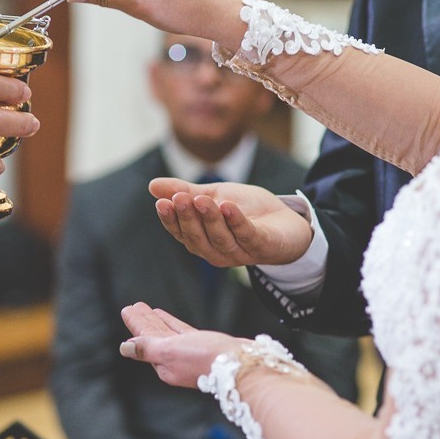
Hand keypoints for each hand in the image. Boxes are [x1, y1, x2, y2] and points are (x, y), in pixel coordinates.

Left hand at [119, 302, 245, 387]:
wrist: (242, 365)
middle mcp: (175, 361)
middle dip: (143, 322)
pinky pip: (181, 332)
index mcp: (164, 365)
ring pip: (166, 333)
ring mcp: (189, 354)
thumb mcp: (170, 351)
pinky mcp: (204, 347)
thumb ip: (147, 348)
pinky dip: (171, 323)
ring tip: (145, 308)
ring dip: (155, 321)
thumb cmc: (207, 359)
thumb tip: (125, 348)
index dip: (135, 324)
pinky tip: (165, 316)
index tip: (127, 310)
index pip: (144, 341)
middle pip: (153, 337)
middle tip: (133, 306)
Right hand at [150, 177, 313, 266]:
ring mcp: (240, 252)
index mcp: (202, 240)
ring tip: (201, 199)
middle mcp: (217, 251)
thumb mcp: (213, 195)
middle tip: (179, 198)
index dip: (171, 220)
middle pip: (198, 239)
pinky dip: (236, 221)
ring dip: (210, 218)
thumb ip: (185, 191)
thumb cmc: (247, 211)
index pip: (181, 233)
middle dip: (187, 218)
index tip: (162, 202)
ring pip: (220, 238)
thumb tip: (152, 186)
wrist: (287, 222)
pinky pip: (247, 235)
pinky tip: (227, 205)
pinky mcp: (262, 247)